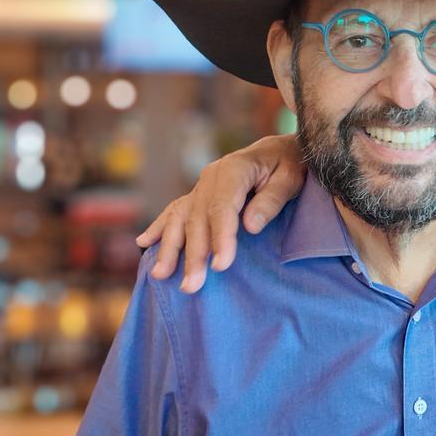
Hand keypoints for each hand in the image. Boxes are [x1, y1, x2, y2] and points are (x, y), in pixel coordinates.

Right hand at [136, 134, 304, 292]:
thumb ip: (272, 200)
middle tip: (192, 286)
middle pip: (198, 219)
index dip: (221, 238)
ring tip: (160, 275)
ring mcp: (202, 186)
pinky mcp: (198, 194)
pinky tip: (143, 243)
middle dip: (193, 254)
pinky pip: (174, 211)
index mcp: (234, 169)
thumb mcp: (291, 177)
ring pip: (180, 218)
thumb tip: (250, 226)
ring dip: (170, 248)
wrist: (280, 149)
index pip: (223, 208)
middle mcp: (211, 177)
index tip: (220, 265)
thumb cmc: (290, 164)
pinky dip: (158, 227)